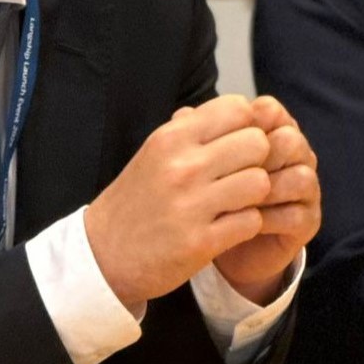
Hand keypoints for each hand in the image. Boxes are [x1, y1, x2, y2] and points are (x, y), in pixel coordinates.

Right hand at [84, 94, 272, 310]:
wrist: (103, 254)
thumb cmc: (137, 200)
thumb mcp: (157, 151)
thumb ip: (196, 130)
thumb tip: (244, 111)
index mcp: (171, 138)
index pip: (237, 109)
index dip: (248, 126)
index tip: (238, 144)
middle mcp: (181, 166)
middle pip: (257, 143)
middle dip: (257, 160)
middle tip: (241, 175)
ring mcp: (191, 205)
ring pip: (260, 182)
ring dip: (255, 195)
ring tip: (236, 202)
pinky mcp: (200, 242)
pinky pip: (251, 221)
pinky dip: (246, 224)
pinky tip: (229, 226)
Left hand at [210, 96, 320, 304]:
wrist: (212, 238)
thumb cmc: (206, 191)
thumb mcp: (195, 160)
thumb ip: (190, 133)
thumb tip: (182, 114)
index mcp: (271, 129)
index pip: (270, 111)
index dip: (244, 122)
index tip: (212, 139)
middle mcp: (294, 155)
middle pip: (289, 140)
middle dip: (256, 157)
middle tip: (221, 173)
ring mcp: (305, 188)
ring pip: (299, 177)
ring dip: (263, 189)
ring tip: (228, 201)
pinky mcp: (307, 221)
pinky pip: (296, 215)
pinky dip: (267, 219)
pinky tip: (238, 222)